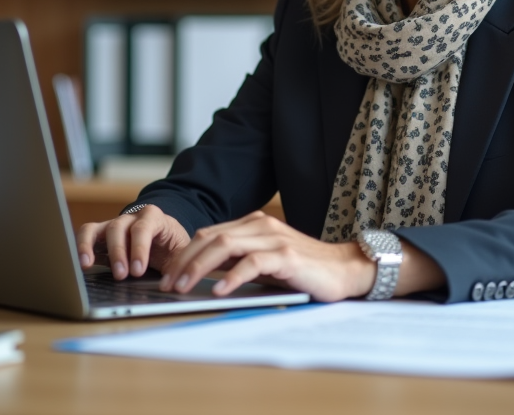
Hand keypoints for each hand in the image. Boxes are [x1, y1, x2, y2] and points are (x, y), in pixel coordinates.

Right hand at [77, 205, 190, 279]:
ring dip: (91, 247)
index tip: (138, 270)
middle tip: (121, 275)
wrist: (163, 237)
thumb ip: (179, 264)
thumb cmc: (171, 246)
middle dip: (118, 252)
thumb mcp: (180, 253)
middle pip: (119, 228)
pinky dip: (81, 246)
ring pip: (98, 228)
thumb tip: (176, 283)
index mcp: (154, 218)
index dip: (139, 248)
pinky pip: (86, 235)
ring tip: (87, 264)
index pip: (144, 228)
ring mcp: (114, 225)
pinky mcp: (101, 236)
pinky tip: (82, 263)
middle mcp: (131, 218)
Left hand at [158, 211, 376, 302]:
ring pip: (226, 245)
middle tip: (167, 285)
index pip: (208, 234)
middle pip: (211, 237)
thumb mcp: (264, 263)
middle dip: (184, 262)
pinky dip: (232, 276)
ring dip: (199, 267)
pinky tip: (218, 290)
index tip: (168, 276)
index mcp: (253, 224)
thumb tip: (201, 274)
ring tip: (183, 287)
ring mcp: (274, 238)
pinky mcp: (287, 256)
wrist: (345, 270)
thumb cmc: (304, 270)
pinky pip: (252, 263)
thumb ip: (238, 261)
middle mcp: (261, 225)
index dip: (185, 254)